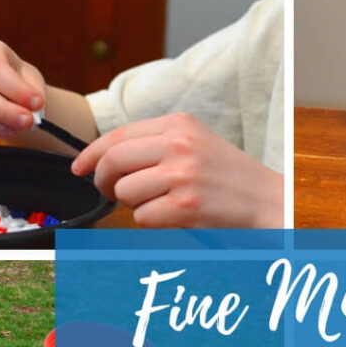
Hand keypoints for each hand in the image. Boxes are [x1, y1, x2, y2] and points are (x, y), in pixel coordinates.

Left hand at [70, 113, 282, 227]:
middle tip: (110, 192)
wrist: (266, 201)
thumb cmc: (227, 178)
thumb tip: (107, 159)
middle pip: (114, 162)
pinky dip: (151, 222)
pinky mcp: (186, 205)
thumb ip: (156, 144)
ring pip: (126, 192)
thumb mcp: (194, 144)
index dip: (92, 154)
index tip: (79, 167)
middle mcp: (179, 145)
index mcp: (179, 124)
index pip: (119, 135)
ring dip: (134, 204)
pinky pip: (142, 217)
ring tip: (157, 204)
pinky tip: (172, 216)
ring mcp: (182, 175)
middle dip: (104, 181)